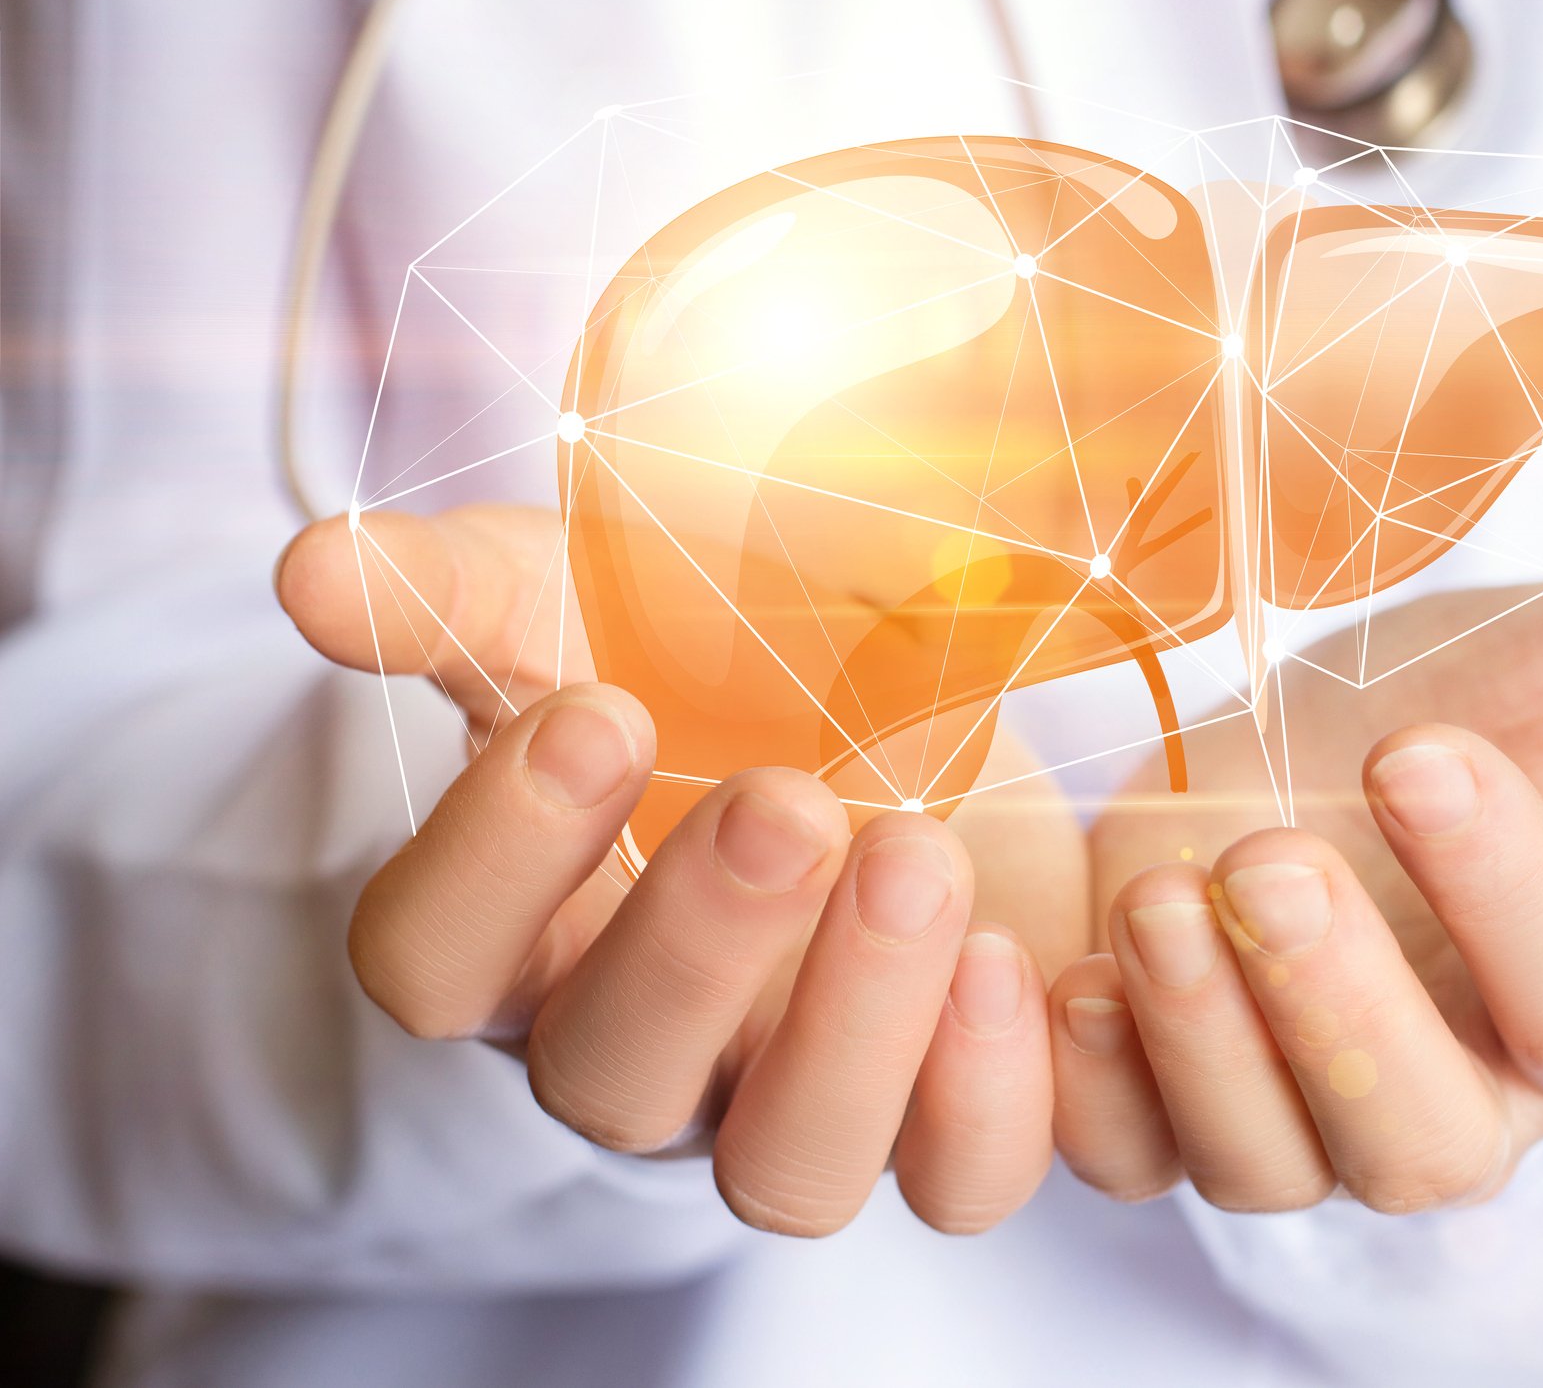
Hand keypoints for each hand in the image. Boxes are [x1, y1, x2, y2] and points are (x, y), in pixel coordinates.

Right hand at [277, 504, 1087, 1234]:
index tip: (599, 711)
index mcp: (530, 931)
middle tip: (785, 795)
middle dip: (695, 943)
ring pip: (788, 1170)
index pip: (429, 967)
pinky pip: (961, 1182)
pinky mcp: (944, 1110)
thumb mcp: (587, 604)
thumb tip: (315, 571)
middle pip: (610, 1080)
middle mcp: (646, 1047)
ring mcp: (794, 1096)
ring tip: (916, 853)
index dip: (491, 861)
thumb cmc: (713, 665)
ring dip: (855, 1026)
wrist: (901, 706)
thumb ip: (460, 594)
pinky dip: (992, 1097)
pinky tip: (1016, 959)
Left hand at [1051, 581, 1542, 1211]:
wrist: (1301, 726)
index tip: (1422, 749)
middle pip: (1419, 1144)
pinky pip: (1127, 1156)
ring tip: (1162, 892)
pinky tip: (1061, 976)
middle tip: (1269, 858)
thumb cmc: (1478, 699)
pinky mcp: (1174, 1106)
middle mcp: (1458, 1098)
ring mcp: (1306, 1119)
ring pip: (1265, 1163)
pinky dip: (1089, 1085)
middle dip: (1340, 1009)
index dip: (1506, 894)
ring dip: (1205, 1035)